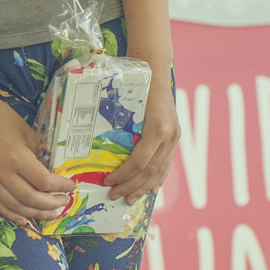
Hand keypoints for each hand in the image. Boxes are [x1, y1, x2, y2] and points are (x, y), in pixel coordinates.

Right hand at [0, 91, 75, 228]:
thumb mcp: (26, 131)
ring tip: (51, 213)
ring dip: (36, 214)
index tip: (70, 186)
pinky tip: (26, 219)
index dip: (60, 187)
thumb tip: (50, 170)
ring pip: (16, 207)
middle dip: (51, 204)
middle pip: (31, 199)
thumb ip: (39, 152)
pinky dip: (13, 215)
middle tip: (63, 201)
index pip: (43, 181)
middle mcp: (2, 173)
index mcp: (16, 157)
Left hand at [105, 75, 179, 203]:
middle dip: (131, 186)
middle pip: (150, 170)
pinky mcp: (175, 137)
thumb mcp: (125, 105)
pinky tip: (150, 189)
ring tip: (129, 199)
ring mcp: (174, 137)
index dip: (124, 175)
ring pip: (160, 170)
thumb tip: (94, 149)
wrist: (156, 70)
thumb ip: (117, 127)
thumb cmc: (136, 85)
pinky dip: (158, 178)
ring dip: (143, 187)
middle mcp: (169, 135)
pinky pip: (167, 163)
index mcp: (158, 129)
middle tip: (114, 196)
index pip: (140, 162)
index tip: (108, 182)